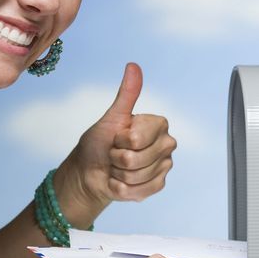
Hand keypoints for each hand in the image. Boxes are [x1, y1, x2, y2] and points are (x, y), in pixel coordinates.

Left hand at [57, 63, 176, 219]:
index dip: (119, 140)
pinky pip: (137, 191)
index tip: (117, 137)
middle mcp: (167, 144)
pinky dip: (121, 189)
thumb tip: (133, 66)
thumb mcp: (111, 118)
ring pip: (133, 176)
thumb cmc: (100, 143)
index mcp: (159, 124)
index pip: (135, 138)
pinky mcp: (158, 185)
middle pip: (133, 159)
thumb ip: (126, 94)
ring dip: (117, 174)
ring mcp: (164, 166)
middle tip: (115, 154)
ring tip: (117, 167)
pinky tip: (120, 181)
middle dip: (116, 158)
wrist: (91, 171)